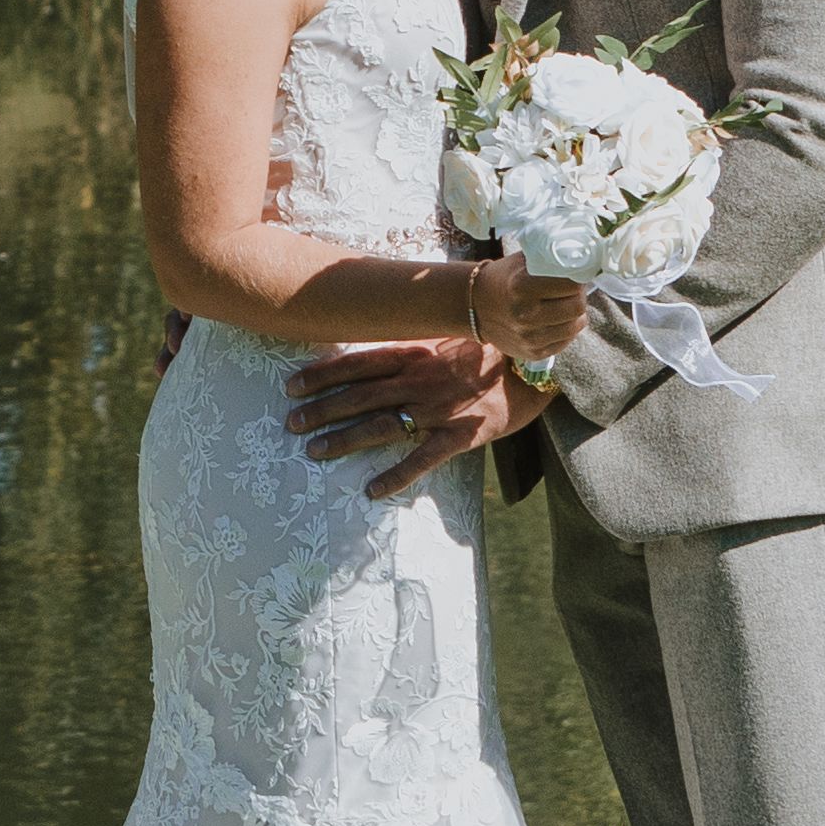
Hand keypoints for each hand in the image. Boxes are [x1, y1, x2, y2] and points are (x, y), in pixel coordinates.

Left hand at [284, 333, 539, 500]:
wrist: (535, 364)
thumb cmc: (487, 347)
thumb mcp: (444, 334)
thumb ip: (409, 341)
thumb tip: (371, 343)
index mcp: (413, 351)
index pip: (356, 363)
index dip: (321, 375)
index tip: (291, 385)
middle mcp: (419, 379)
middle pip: (358, 395)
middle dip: (321, 410)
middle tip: (290, 423)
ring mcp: (438, 408)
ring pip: (380, 425)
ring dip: (344, 440)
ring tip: (315, 451)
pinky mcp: (461, 435)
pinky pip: (422, 459)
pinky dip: (396, 476)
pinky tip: (372, 491)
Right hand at [460, 245, 589, 361]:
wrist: (476, 307)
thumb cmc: (505, 278)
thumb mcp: (522, 261)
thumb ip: (549, 258)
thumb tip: (582, 257)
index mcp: (522, 287)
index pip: (572, 284)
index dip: (578, 277)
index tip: (576, 274)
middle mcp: (525, 315)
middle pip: (577, 306)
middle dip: (579, 295)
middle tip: (573, 289)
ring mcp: (529, 337)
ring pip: (576, 325)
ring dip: (576, 313)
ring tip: (565, 304)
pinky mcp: (533, 353)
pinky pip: (566, 341)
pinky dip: (567, 329)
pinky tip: (557, 319)